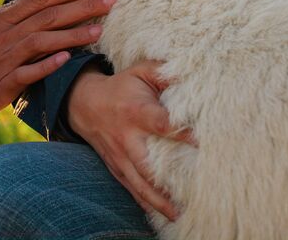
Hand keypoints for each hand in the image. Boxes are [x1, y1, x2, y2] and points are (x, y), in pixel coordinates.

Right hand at [0, 0, 116, 120]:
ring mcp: (3, 59)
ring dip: (73, 34)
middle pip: (49, 15)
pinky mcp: (0, 85)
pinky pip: (28, 73)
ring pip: (43, 41)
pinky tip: (67, 60)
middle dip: (83, 5)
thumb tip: (24, 8)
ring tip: (101, 29)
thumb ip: (3, 19)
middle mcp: (4, 35)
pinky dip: (47, 65)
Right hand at [66, 59, 191, 221]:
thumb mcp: (140, 72)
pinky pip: (131, 189)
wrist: (85, 104)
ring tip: (178, 214)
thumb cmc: (122, 86)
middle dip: (168, 181)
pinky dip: (145, 204)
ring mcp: (121, 156)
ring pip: (139, 183)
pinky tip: (162, 215)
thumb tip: (190, 74)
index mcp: (137, 112)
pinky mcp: (117, 167)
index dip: (182, 132)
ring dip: (158, 200)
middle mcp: (128, 138)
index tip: (203, 142)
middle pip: (148, 164)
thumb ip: (165, 73)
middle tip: (194, 192)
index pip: (161, 124)